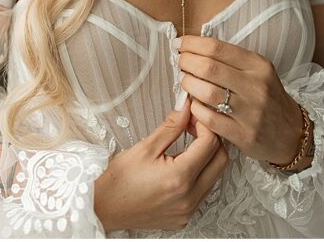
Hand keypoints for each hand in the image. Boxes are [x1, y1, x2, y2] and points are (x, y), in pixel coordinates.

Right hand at [94, 105, 228, 231]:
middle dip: (213, 138)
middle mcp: (189, 197)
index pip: (210, 143)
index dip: (205, 124)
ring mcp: (188, 210)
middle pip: (221, 159)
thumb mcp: (145, 147)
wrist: (102, 209)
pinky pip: (204, 191)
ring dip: (208, 156)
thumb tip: (187, 106)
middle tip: (195, 127)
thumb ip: (172, 125)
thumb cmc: (118, 181)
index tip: (194, 116)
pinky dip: (201, 174)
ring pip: (215, 176)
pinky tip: (185, 165)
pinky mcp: (184, 218)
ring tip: (189, 144)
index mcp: (180, 178)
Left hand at [176, 35, 306, 167]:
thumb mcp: (259, 72)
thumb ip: (232, 61)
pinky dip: (194, 109)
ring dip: (188, 85)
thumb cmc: (268, 98)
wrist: (291, 133)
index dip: (192, 44)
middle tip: (180, 62)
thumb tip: (196, 50)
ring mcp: (249, 112)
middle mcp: (256, 86)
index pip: (218, 48)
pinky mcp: (242, 134)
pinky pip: (208, 119)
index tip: (180, 43)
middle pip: (209, 68)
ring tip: (185, 82)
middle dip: (186, 62)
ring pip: (206, 93)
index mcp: (259, 66)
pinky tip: (193, 104)